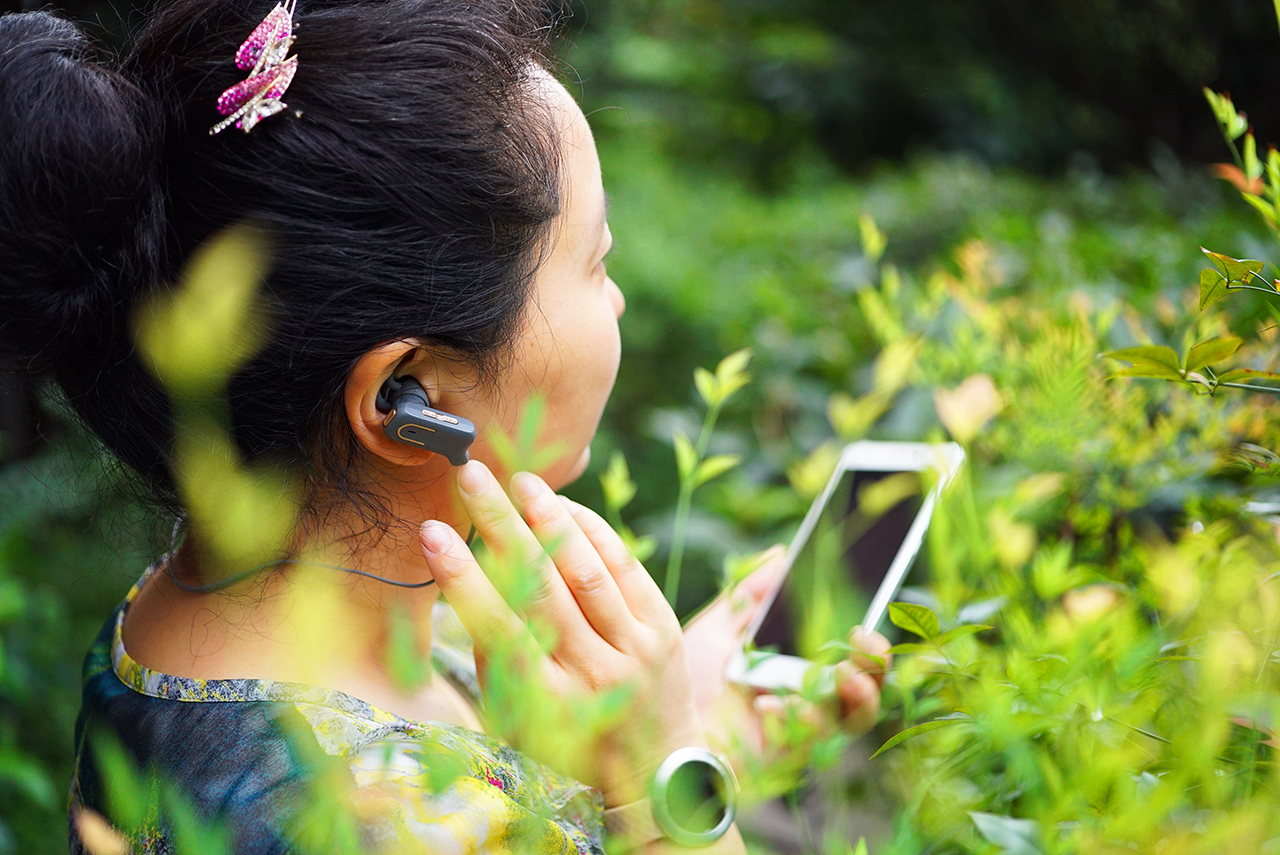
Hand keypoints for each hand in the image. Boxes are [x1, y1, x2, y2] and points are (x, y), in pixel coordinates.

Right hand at [420, 461, 705, 807]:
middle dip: (500, 524)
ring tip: (519, 481)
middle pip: (541, 585)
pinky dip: (592, 531)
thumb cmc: (568, 744)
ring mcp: (635, 648)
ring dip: (549, 518)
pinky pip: (624, 566)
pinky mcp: (662, 628)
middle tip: (471, 477)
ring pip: (587, 569)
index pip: (497, 628)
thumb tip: (470, 582)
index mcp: (547, 704)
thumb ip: (494, 658)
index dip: (461, 578)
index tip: (430, 534)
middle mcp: (594, 673)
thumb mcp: (519, 722)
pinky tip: (563, 507)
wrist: (657, 772)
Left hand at [682, 549, 890, 776]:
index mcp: (802, 671)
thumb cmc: (691, 680)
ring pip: (855, 720)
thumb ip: (752, 594)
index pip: (854, 659)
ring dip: (856, 695)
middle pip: (870, 690)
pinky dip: (794, 718)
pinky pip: (806, 742)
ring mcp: (801, 732)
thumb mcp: (719, 628)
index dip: (870, 644)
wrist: (658, 725)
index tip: (865, 621)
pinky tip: (769, 704)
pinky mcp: (780, 755)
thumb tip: (781, 553)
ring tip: (840, 675)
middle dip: (876, 666)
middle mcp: (812, 702)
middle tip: (862, 641)